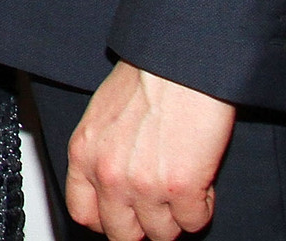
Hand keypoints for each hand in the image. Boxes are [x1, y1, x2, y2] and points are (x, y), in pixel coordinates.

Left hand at [65, 62, 234, 238]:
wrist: (179, 62)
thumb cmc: (147, 76)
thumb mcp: (103, 114)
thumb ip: (102, 151)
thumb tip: (112, 182)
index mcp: (84, 153)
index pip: (84, 213)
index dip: (108, 219)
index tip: (125, 214)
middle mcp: (109, 175)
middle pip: (122, 234)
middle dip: (143, 224)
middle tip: (160, 206)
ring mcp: (143, 186)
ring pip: (161, 234)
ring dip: (175, 216)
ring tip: (182, 186)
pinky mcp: (180, 189)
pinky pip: (194, 223)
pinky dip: (201, 208)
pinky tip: (201, 181)